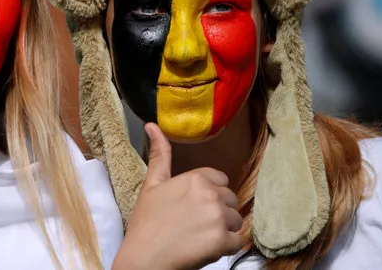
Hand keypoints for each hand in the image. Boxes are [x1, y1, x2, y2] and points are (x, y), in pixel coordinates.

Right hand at [112, 123, 243, 269]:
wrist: (144, 258)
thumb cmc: (146, 223)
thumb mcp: (152, 184)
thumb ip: (159, 154)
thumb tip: (152, 125)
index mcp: (196, 178)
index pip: (221, 179)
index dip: (210, 194)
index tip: (195, 206)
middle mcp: (211, 194)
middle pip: (230, 200)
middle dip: (218, 212)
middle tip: (195, 224)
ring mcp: (218, 217)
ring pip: (235, 221)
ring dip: (223, 230)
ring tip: (200, 236)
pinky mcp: (223, 241)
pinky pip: (237, 242)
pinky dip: (225, 247)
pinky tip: (206, 248)